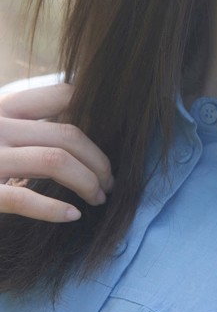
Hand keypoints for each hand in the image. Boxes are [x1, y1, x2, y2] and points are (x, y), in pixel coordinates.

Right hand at [0, 83, 113, 221]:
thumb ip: (23, 123)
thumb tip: (78, 122)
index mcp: (2, 106)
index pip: (63, 94)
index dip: (95, 114)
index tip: (107, 138)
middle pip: (69, 133)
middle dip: (100, 159)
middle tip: (110, 181)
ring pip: (57, 161)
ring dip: (89, 181)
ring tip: (98, 198)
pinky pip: (24, 199)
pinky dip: (55, 209)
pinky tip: (72, 216)